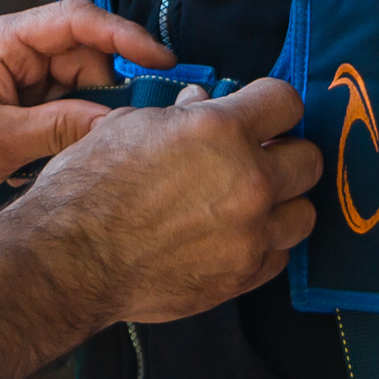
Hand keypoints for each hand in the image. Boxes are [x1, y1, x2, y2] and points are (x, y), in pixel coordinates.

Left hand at [0, 0, 173, 234]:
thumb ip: (57, 127)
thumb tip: (115, 122)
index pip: (74, 21)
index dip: (123, 35)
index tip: (160, 59)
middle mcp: (11, 59)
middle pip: (85, 57)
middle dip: (111, 88)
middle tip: (136, 122)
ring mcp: (17, 89)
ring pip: (80, 92)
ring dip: (89, 120)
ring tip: (83, 152)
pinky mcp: (20, 119)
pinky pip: (65, 119)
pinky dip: (71, 139)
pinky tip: (55, 165)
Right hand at [5, 76, 320, 325]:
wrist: (69, 259)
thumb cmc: (88, 187)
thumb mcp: (129, 127)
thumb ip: (180, 113)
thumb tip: (202, 101)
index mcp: (220, 131)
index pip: (287, 101)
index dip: (271, 103)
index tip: (261, 112)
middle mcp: (248, 181)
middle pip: (310, 159)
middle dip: (285, 153)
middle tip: (258, 157)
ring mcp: (250, 234)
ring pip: (304, 213)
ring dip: (282, 204)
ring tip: (251, 202)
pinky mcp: (242, 276)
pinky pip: (279, 255)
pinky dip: (264, 244)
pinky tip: (235, 236)